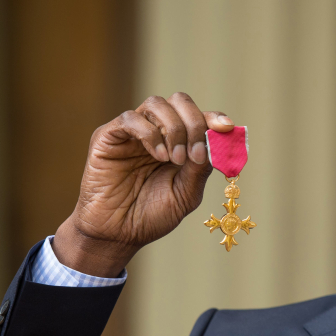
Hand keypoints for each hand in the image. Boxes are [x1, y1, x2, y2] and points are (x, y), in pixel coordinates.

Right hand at [53, 92, 233, 276]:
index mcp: (179, 144)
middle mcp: (157, 133)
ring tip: (174, 159)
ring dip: (173, 129)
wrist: (119, 234)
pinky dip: (149, 133)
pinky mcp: (108, 136)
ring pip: (156, 104)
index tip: (227, 127)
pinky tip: (158, 156)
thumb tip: (218, 139)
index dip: (214, 117)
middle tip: (194, 155)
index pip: (199, 117)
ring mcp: (133, 133)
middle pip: (179, 102)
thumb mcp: (186, 193)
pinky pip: (130, 118)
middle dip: (194, 123)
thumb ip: (201, 166)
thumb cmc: (152, 216)